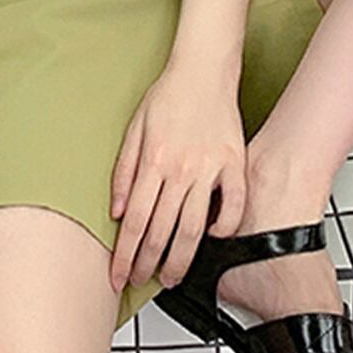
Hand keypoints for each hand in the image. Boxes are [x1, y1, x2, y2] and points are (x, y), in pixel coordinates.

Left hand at [109, 57, 246, 291]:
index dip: (125, 253)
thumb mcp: (134, 129)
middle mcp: (181, 169)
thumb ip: (124, 171)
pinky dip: (225, 227)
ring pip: (194, 227)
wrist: (202, 71)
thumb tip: (117, 210)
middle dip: (147, 264)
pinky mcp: (234, 164)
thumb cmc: (168, 96)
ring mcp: (210, 168)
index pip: (135, 220)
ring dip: (181, 258)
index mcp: (154, 160)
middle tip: (139, 281)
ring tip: (171, 277)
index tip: (118, 274)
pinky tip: (213, 239)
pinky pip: (234, 206)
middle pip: (162, 230)